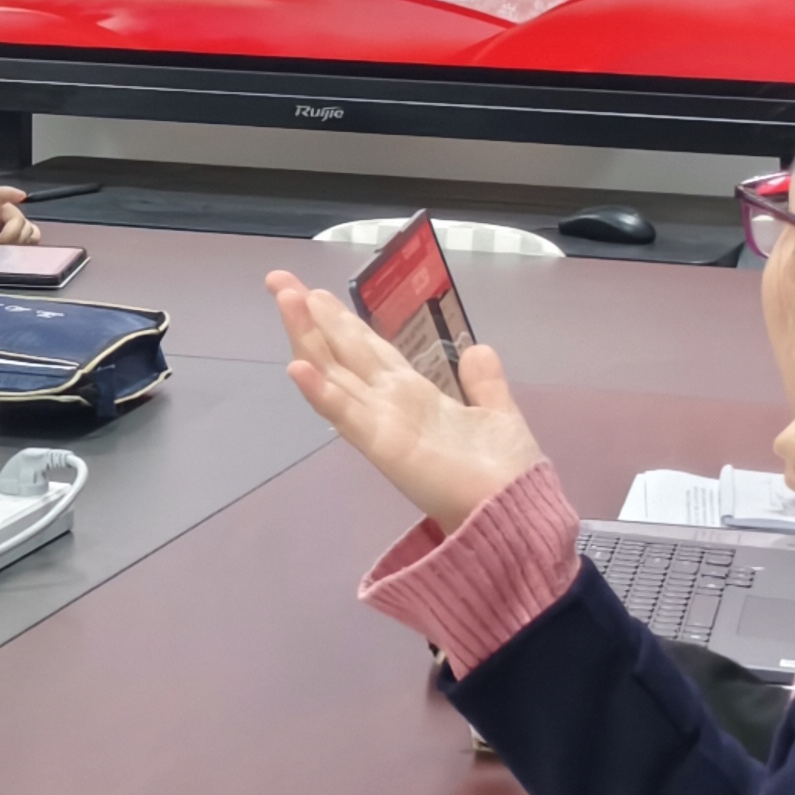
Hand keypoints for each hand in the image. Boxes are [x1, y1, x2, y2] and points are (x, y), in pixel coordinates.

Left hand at [0, 174, 38, 243]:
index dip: (9, 195)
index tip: (21, 195)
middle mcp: (2, 207)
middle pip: (18, 220)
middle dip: (11, 235)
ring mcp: (8, 217)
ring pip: (28, 229)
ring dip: (21, 240)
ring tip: (5, 249)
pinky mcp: (10, 225)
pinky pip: (29, 234)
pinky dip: (28, 242)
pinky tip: (16, 250)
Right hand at [263, 270, 545, 537]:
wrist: (516, 514)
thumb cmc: (506, 472)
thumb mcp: (498, 413)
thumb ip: (484, 382)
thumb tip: (476, 349)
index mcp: (413, 396)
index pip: (366, 349)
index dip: (340, 320)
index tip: (314, 291)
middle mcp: (389, 404)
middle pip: (341, 352)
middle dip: (310, 316)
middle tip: (279, 280)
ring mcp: (381, 424)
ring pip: (334, 373)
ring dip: (307, 337)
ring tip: (285, 300)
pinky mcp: (383, 445)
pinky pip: (347, 415)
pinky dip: (321, 392)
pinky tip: (296, 367)